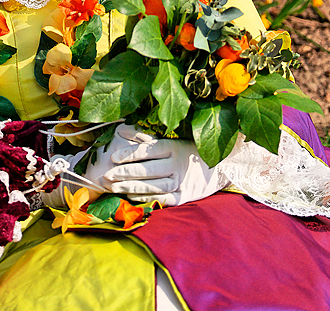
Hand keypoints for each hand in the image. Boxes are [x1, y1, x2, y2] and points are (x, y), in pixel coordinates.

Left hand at [84, 124, 227, 204]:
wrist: (222, 165)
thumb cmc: (190, 148)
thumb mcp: (171, 138)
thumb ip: (147, 136)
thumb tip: (122, 129)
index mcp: (173, 147)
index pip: (148, 150)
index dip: (129, 153)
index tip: (113, 157)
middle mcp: (177, 164)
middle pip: (148, 169)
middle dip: (126, 173)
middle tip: (108, 175)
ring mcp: (182, 181)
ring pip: (153, 186)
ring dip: (132, 187)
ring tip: (114, 187)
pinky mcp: (186, 196)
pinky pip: (164, 199)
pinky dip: (147, 199)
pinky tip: (132, 198)